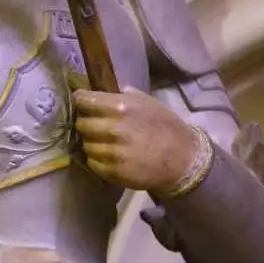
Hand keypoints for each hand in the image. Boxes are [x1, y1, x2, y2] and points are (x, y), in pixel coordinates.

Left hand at [73, 87, 199, 192]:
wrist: (183, 160)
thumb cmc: (165, 127)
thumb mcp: (147, 102)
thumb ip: (122, 94)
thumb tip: (99, 90)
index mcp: (120, 106)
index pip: (83, 100)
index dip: (80, 100)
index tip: (81, 102)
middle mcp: (113, 128)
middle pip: (80, 123)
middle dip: (86, 122)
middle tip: (96, 125)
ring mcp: (112, 152)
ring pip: (84, 144)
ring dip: (92, 142)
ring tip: (105, 142)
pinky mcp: (113, 172)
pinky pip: (91, 163)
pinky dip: (97, 159)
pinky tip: (109, 156)